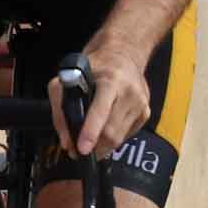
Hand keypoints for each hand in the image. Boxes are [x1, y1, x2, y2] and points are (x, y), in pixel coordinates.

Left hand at [54, 42, 152, 158]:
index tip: (82, 149)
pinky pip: (126, 135)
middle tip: (77, 152)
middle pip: (111, 132)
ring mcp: (141, 103)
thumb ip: (61, 111)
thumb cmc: (93, 68)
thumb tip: (66, 142)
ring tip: (88, 144)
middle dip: (93, 147)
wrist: (124, 55)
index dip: (90, 132)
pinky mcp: (146, 112)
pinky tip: (104, 129)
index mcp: (111, 80)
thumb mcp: (67, 81)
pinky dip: (112, 138)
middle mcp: (130, 92)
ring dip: (101, 147)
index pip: (101, 110)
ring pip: (119, 139)